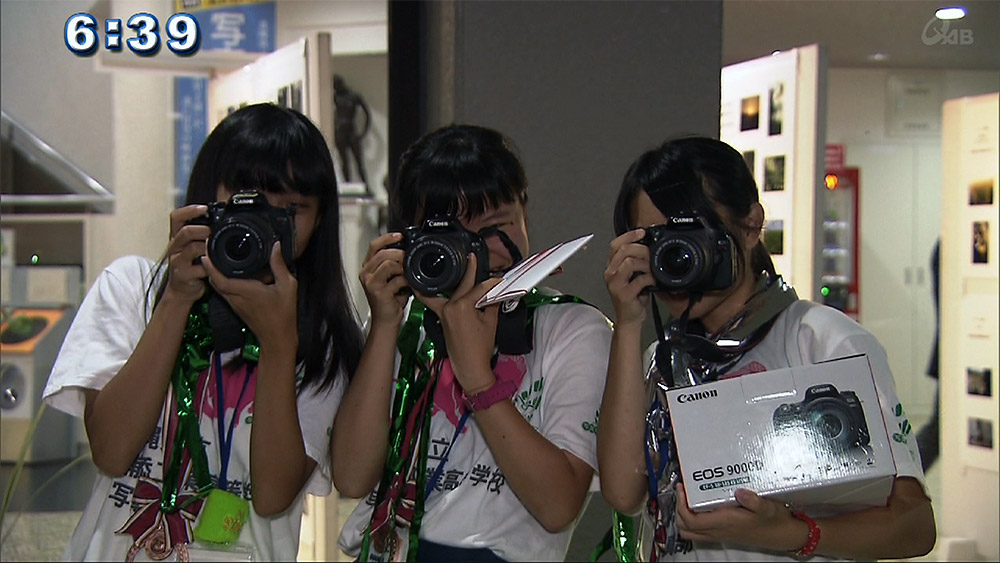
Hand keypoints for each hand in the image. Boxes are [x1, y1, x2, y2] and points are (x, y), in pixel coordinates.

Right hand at [164, 205, 210, 303]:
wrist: (183, 290)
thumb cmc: (191, 265)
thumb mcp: (194, 247)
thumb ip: (202, 235)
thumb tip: (221, 220)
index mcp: (177, 237)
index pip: (176, 217)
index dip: (190, 210)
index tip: (205, 208)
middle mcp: (175, 247)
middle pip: (184, 232)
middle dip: (202, 229)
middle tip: (214, 230)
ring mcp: (177, 261)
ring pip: (191, 248)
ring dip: (206, 246)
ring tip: (216, 246)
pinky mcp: (183, 275)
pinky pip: (198, 268)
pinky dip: (209, 265)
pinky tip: (216, 265)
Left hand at [203, 242, 298, 356]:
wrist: (278, 338)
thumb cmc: (284, 314)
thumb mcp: (288, 286)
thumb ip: (279, 265)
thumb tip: (275, 246)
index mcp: (246, 291)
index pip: (220, 279)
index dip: (210, 266)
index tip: (206, 253)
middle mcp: (236, 298)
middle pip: (214, 281)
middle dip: (208, 266)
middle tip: (209, 250)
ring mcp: (235, 304)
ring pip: (217, 287)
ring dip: (213, 274)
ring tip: (215, 258)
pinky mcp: (237, 307)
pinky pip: (224, 291)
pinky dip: (221, 281)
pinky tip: (229, 273)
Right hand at [359, 232, 409, 326]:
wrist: (386, 321)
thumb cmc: (390, 300)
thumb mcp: (392, 278)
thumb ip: (395, 264)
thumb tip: (408, 251)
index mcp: (368, 267)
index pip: (374, 246)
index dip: (387, 238)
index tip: (400, 235)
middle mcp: (366, 274)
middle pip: (382, 253)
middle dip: (399, 253)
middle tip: (409, 258)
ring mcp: (371, 283)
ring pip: (388, 263)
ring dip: (403, 266)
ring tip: (409, 273)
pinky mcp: (379, 292)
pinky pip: (396, 279)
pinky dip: (406, 280)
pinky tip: (409, 285)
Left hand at [417, 254, 502, 393]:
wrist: (470, 367)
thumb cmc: (481, 347)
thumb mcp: (491, 322)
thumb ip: (491, 304)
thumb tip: (495, 293)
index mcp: (463, 306)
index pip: (480, 289)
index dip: (492, 283)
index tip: (500, 279)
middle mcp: (450, 307)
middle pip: (464, 286)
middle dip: (470, 272)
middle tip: (472, 257)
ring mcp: (444, 313)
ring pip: (450, 292)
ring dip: (450, 280)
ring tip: (445, 265)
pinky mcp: (441, 319)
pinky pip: (433, 302)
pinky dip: (426, 294)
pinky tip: (418, 286)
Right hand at [604, 229, 651, 327]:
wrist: (630, 319)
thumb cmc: (632, 298)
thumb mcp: (633, 276)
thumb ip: (636, 262)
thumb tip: (648, 247)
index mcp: (612, 267)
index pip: (616, 244)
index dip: (629, 235)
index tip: (642, 232)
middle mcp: (610, 274)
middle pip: (623, 250)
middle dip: (641, 249)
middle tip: (651, 255)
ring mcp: (615, 284)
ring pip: (629, 262)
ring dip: (645, 264)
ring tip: (651, 270)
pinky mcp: (623, 294)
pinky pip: (639, 279)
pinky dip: (649, 278)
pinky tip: (653, 282)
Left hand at [676, 485, 807, 551]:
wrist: (785, 535)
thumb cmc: (775, 522)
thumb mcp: (768, 507)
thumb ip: (754, 500)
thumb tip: (740, 491)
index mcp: (725, 523)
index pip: (692, 520)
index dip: (681, 505)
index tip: (681, 488)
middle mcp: (720, 530)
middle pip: (686, 527)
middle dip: (679, 509)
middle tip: (683, 491)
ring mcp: (721, 533)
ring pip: (692, 531)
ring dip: (685, 516)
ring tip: (689, 498)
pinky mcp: (725, 533)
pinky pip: (702, 531)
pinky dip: (695, 520)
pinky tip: (702, 505)